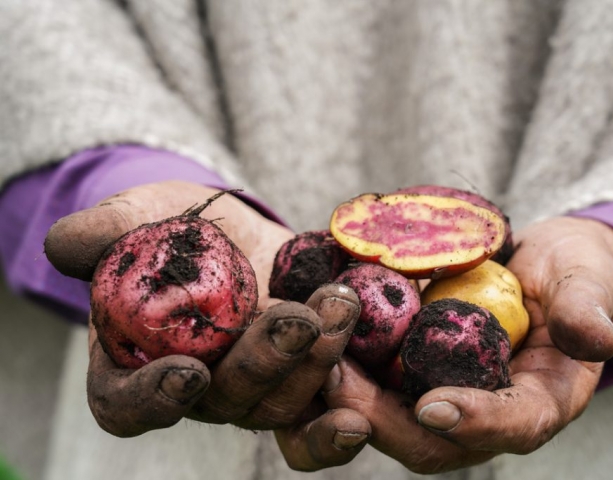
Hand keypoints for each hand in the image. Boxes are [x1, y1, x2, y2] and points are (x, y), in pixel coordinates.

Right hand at [44, 181, 369, 463]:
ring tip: (339, 305)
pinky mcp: (297, 384)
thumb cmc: (180, 227)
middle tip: (296, 319)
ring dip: (313, 363)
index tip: (187, 373)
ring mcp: (251, 391)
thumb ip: (108, 229)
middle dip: (263, 363)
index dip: (151, 399)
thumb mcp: (144, 214)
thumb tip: (65, 245)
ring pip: (277, 405)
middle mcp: (196, 388)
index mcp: (137, 361)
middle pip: (223, 403)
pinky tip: (355, 417)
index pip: (126, 404)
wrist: (239, 231)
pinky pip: (311, 428)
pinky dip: (331, 434)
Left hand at [285, 216, 612, 473]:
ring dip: (346, 397)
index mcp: (537, 402)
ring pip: (388, 418)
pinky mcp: (410, 372)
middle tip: (340, 383)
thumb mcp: (587, 282)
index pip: (512, 427)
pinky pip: (371, 383)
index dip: (475, 424)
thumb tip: (596, 340)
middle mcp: (482, 411)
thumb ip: (587, 309)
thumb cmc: (570, 275)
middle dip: (382, 420)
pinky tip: (314, 334)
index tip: (435, 407)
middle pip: (430, 440)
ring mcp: (441, 393)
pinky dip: (341, 366)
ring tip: (312, 359)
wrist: (539, 267)